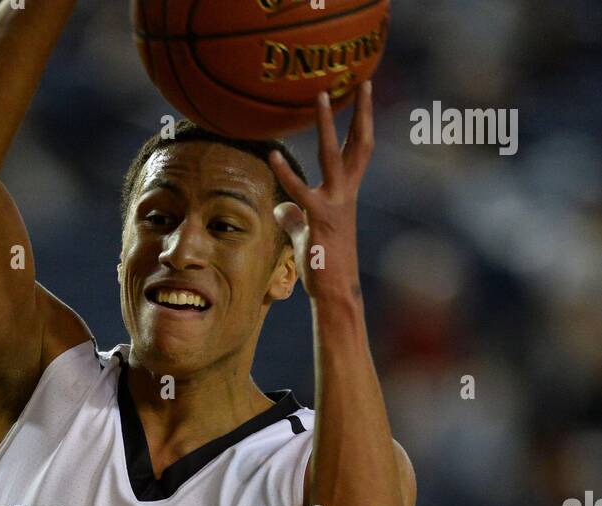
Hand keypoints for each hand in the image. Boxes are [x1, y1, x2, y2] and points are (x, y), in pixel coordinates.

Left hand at [269, 82, 373, 299]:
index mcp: (346, 196)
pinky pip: (301, 191)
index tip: (364, 97)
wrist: (336, 294)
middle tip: (362, 81)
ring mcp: (335, 205)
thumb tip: (280, 207)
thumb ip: (294, 217)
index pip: (358, 152)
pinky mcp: (319, 220)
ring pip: (333, 156)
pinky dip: (286, 173)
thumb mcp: (308, 237)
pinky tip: (272, 155)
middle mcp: (346, 195)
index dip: (361, 124)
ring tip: (320, 96)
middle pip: (358, 145)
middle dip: (361, 112)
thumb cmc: (323, 268)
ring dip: (327, 124)